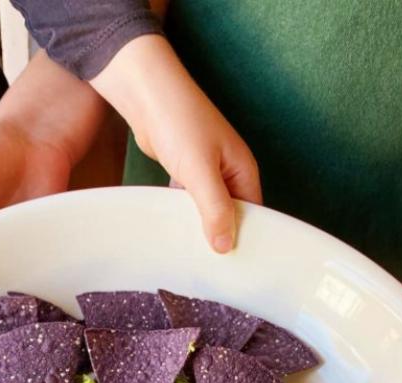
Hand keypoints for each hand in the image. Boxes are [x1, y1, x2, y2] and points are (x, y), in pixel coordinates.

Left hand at [91, 35, 260, 251]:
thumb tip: (226, 246)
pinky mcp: (185, 171)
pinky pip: (190, 201)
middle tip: (210, 268)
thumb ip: (215, 209)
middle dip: (222, 236)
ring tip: (192, 256)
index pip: (255, 214)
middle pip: (232, 214)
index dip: (247, 239)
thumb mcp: (200, 172)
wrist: (147, 95)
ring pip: (208, 209)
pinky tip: (174, 231)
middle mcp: (229, 171)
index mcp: (243, 169)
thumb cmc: (179, 123)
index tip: (236, 267)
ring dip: (199, 227)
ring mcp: (207, 171)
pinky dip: (183, 214)